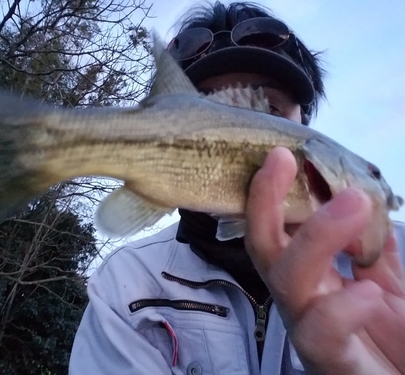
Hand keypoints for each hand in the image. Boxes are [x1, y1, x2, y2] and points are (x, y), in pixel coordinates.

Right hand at [245, 147, 404, 374]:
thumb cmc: (398, 342)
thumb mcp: (392, 287)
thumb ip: (374, 252)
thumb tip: (364, 204)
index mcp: (315, 278)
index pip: (279, 229)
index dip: (272, 193)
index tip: (283, 154)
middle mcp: (301, 299)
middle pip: (264, 248)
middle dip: (266, 201)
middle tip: (284, 160)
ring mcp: (309, 330)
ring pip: (284, 280)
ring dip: (315, 236)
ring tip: (353, 203)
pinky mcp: (327, 362)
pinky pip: (318, 333)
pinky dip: (340, 307)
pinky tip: (369, 292)